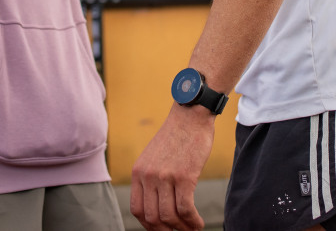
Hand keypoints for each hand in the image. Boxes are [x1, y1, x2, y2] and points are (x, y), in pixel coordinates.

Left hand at [131, 104, 213, 230]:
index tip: (161, 229)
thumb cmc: (176, 136)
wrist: (190, 115)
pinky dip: (193, 222)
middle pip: (152, 217)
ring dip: (182, 229)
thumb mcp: (153, 156)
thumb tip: (157, 204)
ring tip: (192, 230)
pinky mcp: (184, 176)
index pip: (137, 209)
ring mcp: (165, 176)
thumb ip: (151, 177)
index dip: (149, 225)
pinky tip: (198, 223)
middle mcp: (148, 175)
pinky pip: (186, 209)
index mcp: (138, 171)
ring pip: (169, 217)